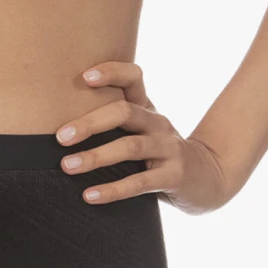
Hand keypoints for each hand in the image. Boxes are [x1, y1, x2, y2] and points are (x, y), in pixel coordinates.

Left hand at [57, 61, 238, 215]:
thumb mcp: (142, 132)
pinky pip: (140, 183)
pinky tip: (89, 196)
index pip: (133, 77)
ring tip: (67, 166)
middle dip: (89, 124)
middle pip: (124, 112)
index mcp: (147, 108)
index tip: (84, 77)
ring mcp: (168, 149)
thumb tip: (58, 129)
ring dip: (96, 157)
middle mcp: (158, 123)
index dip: (111, 72)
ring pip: (130, 146)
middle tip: (59, 137)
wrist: (208, 179)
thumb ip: (113, 125)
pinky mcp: (174, 176)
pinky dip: (113, 190)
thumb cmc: (161, 155)